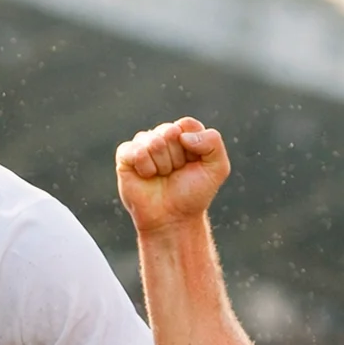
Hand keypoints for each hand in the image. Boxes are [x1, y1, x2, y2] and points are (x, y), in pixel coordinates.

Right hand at [116, 118, 230, 233]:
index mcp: (183, 135)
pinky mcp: (125, 157)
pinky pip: (135, 151)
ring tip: (162, 177)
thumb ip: (213, 141)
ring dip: (162, 165)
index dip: (192, 146)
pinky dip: (146, 167)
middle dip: (176, 157)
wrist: (173, 220)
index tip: (192, 164)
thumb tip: (182, 135)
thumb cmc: (193, 194)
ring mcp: (143, 146)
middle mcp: (162, 137)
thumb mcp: (218, 167)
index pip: (186, 124)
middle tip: (175, 173)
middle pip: (169, 131)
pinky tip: (147, 177)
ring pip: (153, 141)